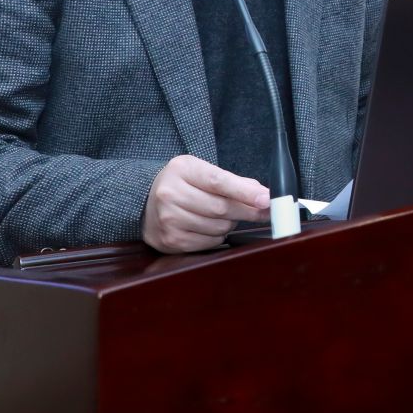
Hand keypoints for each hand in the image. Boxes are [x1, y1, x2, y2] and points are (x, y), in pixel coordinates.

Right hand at [142, 155, 270, 252]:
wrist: (145, 201)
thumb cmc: (182, 184)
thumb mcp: (202, 171)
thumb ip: (233, 181)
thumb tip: (263, 195)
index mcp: (182, 169)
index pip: (219, 181)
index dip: (245, 192)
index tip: (266, 200)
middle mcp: (170, 193)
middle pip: (221, 208)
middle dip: (247, 211)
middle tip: (261, 211)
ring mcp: (167, 218)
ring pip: (218, 227)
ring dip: (229, 224)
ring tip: (222, 215)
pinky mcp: (170, 240)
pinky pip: (209, 242)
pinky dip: (217, 237)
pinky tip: (209, 227)